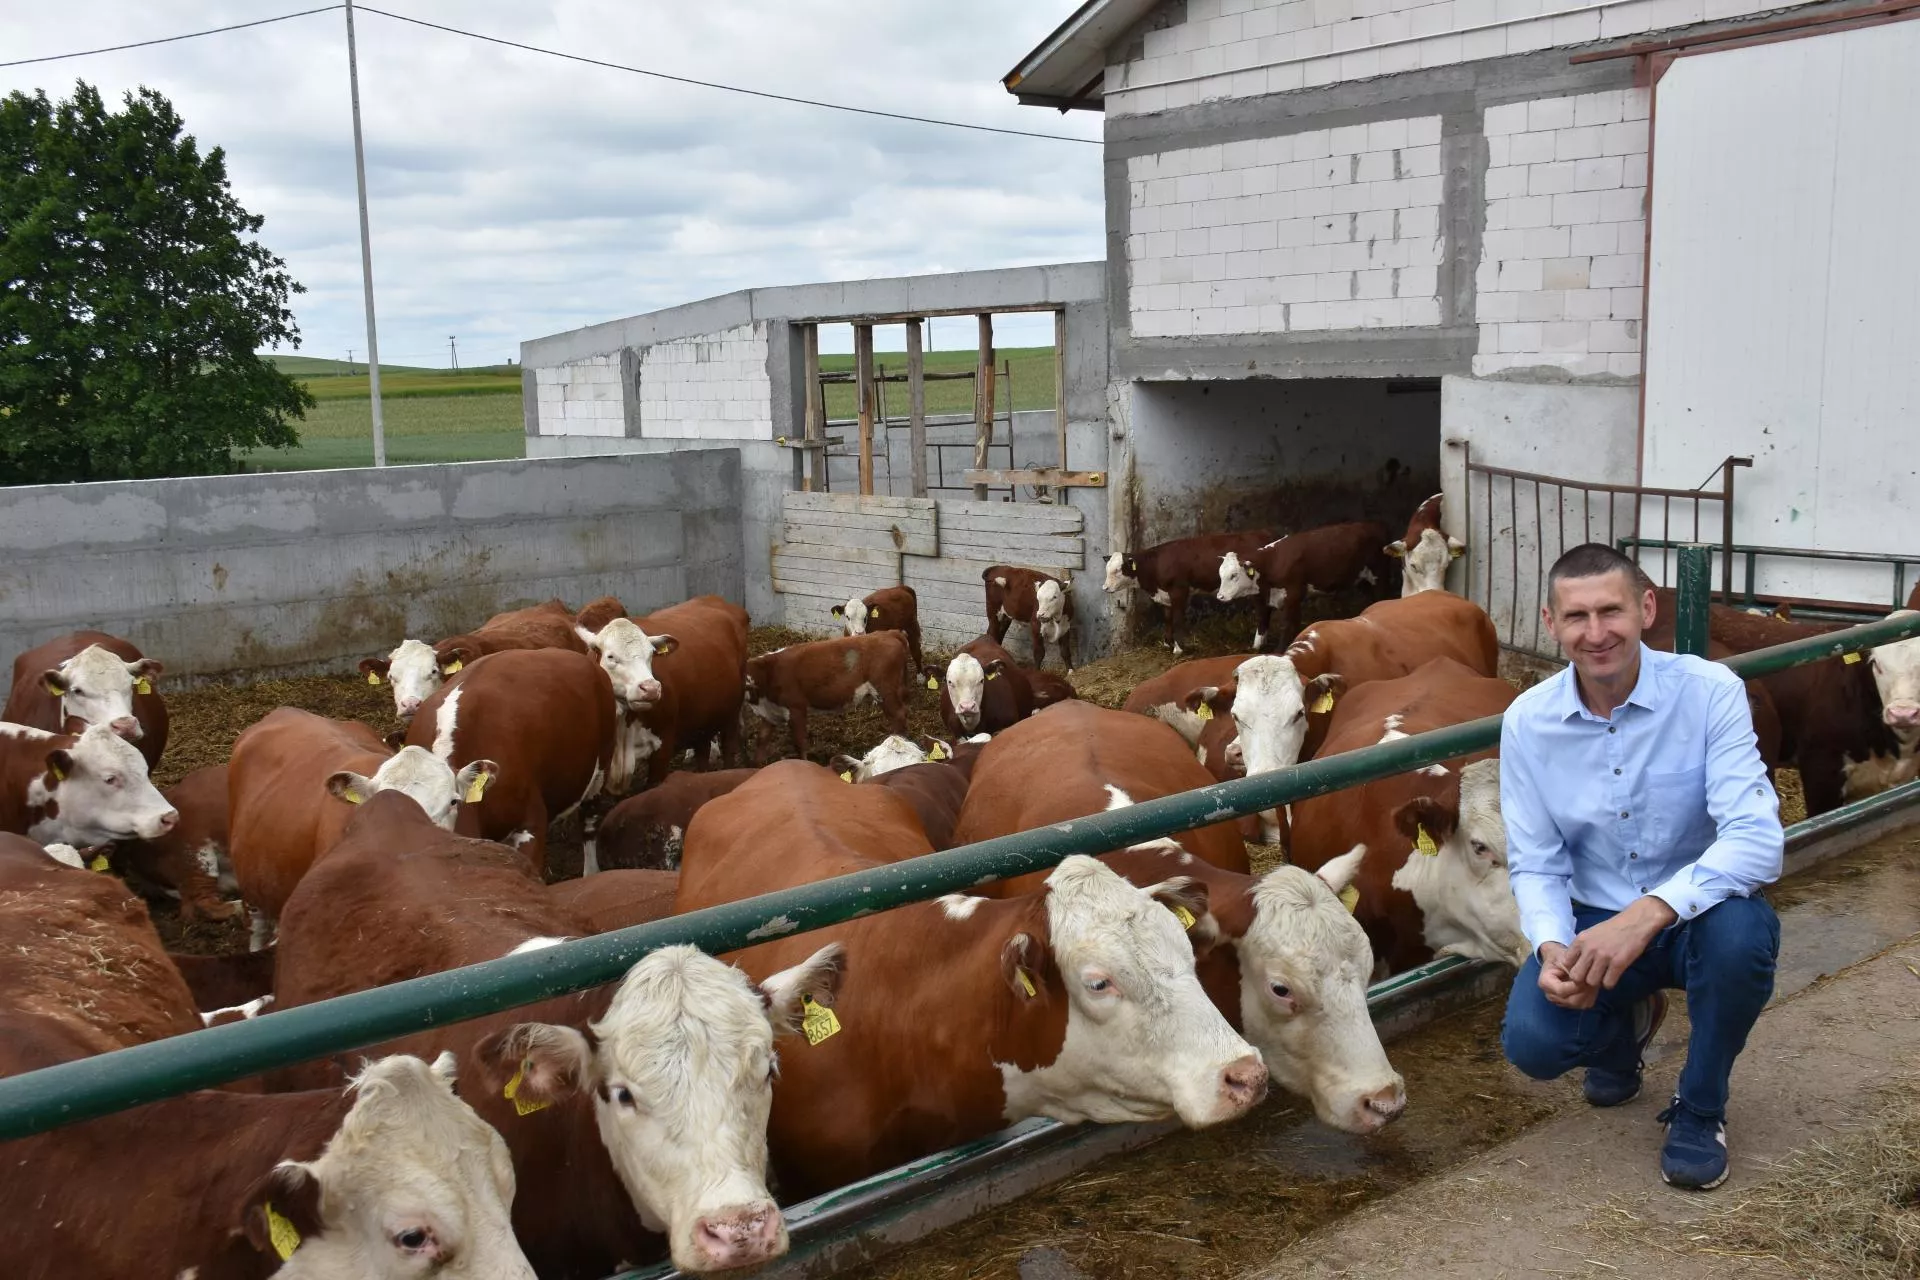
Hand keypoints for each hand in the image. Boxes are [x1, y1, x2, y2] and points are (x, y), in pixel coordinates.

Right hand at [1536, 942, 1596, 1009]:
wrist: (1560, 960)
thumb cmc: (1561, 957)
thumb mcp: (1565, 958)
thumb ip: (1572, 969)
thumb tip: (1583, 980)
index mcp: (1545, 982)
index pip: (1561, 990)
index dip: (1576, 986)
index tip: (1586, 977)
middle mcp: (1550, 995)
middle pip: (1571, 1000)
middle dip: (1584, 990)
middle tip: (1593, 978)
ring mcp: (1560, 1001)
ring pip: (1579, 1004)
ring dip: (1589, 993)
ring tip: (1593, 981)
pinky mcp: (1570, 1004)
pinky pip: (1584, 1004)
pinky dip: (1591, 996)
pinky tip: (1591, 986)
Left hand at [1563, 897, 1677, 990]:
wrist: (1635, 922)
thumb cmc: (1612, 929)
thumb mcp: (1591, 933)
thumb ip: (1582, 947)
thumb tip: (1572, 963)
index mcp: (1581, 940)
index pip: (1566, 963)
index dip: (1573, 968)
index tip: (1581, 970)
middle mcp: (1590, 949)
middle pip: (1576, 976)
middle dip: (1582, 980)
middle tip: (1591, 977)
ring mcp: (1603, 956)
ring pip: (1591, 982)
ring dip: (1597, 983)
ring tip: (1602, 977)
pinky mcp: (1618, 963)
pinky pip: (1608, 983)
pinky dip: (1609, 984)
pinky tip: (1612, 977)